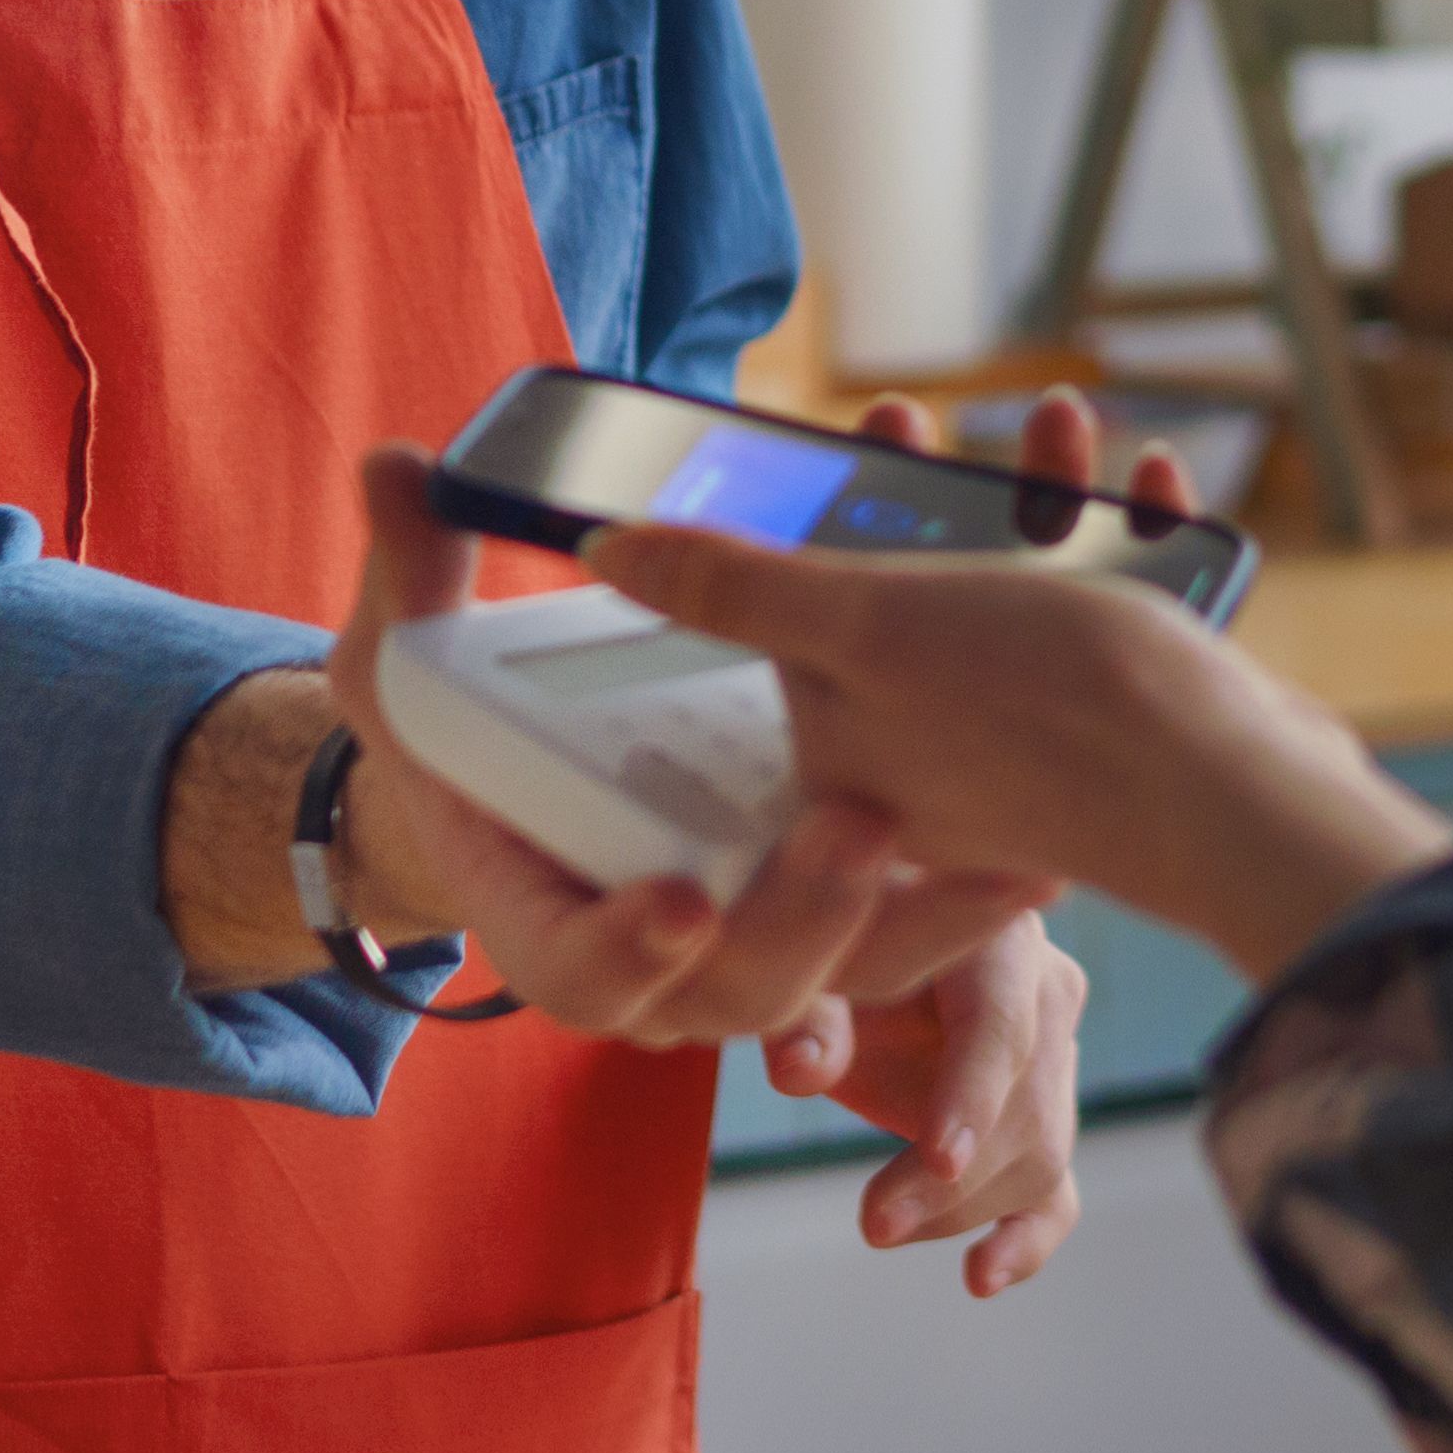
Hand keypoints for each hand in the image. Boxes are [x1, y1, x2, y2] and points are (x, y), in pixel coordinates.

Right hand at [316, 443, 1049, 1040]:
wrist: (528, 783)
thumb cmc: (467, 730)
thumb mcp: (417, 654)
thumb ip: (411, 572)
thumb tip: (394, 468)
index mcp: (550, 925)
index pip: (585, 974)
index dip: (629, 950)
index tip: (678, 905)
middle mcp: (670, 962)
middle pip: (751, 984)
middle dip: (809, 914)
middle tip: (862, 827)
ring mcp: (766, 941)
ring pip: (862, 969)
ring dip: (945, 917)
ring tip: (1019, 853)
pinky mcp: (844, 905)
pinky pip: (924, 919)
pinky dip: (989, 885)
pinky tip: (1058, 830)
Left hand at [590, 391, 1452, 982]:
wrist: (1236, 793)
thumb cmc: (1043, 711)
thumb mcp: (865, 627)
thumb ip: (739, 587)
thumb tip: (607, 547)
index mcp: (845, 745)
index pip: (805, 607)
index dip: (823, 511)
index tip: (851, 430)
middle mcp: (928, 758)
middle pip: (915, 588)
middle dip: (939, 490)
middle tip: (937, 415)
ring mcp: (1028, 747)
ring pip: (1016, 590)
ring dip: (1039, 496)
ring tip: (1066, 425)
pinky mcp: (1120, 734)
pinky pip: (1108, 618)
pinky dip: (1129, 547)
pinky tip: (1155, 490)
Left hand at [770, 906, 1093, 1297]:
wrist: (863, 945)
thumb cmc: (836, 945)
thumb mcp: (811, 960)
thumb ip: (804, 1008)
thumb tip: (800, 1071)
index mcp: (995, 932)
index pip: (1002, 1023)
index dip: (973, 1093)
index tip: (940, 1158)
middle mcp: (1045, 988)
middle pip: (1027, 1103)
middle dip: (953, 1178)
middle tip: (871, 1221)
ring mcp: (1055, 1058)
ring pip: (1040, 1153)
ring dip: (962, 1208)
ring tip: (877, 1228)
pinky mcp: (1042, 1119)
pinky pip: (1056, 1192)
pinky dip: (1025, 1240)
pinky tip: (980, 1278)